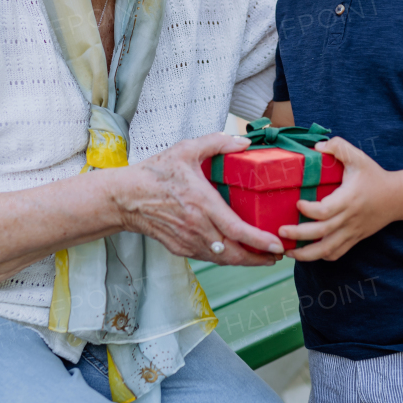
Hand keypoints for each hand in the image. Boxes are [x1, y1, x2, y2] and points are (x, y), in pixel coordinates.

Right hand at [115, 133, 284, 266]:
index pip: (237, 230)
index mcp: (201, 203)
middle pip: (234, 253)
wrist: (125, 198)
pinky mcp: (180, 248)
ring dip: (244, 260)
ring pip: (222, 259)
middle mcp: (197, 227)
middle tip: (277, 256)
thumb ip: (217, 143)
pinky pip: (208, 257)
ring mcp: (187, 240)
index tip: (277, 246)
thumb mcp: (186, 150)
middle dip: (259, 259)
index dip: (259, 241)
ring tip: (262, 257)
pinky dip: (225, 257)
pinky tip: (234, 251)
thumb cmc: (155, 174)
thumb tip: (244, 142)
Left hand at [279, 137, 396, 261]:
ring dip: (306, 255)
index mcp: (348, 199)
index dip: (308, 210)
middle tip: (281, 231)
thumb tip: (316, 147)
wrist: (397, 198)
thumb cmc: (374, 176)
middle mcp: (349, 218)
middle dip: (298, 235)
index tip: (297, 203)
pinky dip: (321, 256)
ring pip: (328, 250)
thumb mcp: (358, 157)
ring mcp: (352, 231)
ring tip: (288, 252)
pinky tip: (308, 254)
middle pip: (321, 233)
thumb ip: (338, 147)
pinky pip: (337, 254)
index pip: (325, 211)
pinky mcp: (354, 239)